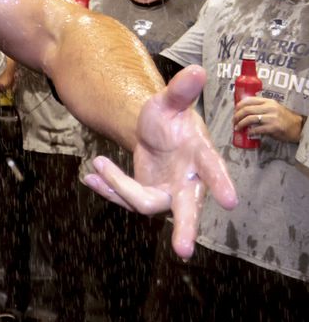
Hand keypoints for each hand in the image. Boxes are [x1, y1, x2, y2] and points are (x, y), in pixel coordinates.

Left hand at [82, 65, 237, 257]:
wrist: (153, 134)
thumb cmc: (169, 120)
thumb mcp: (168, 102)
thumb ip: (180, 91)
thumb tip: (198, 70)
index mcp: (200, 156)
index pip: (213, 169)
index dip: (221, 183)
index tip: (230, 201)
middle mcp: (189, 182)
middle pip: (189, 210)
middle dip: (186, 229)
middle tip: (183, 251)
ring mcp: (168, 194)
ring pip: (146, 204)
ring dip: (120, 188)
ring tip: (97, 165)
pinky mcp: (148, 198)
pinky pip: (127, 200)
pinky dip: (109, 189)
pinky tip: (91, 176)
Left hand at [235, 95, 305, 143]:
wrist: (297, 127)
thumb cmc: (283, 118)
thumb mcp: (273, 108)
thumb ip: (261, 107)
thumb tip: (243, 110)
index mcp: (268, 101)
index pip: (249, 100)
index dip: (239, 105)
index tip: (234, 111)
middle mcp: (269, 107)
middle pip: (247, 109)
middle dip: (237, 116)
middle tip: (234, 121)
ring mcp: (271, 117)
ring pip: (250, 119)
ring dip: (241, 124)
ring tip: (237, 128)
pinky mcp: (273, 127)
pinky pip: (257, 129)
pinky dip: (250, 131)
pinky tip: (247, 133)